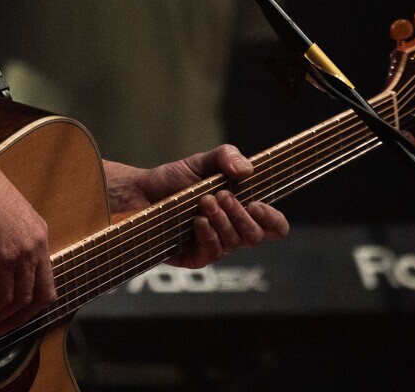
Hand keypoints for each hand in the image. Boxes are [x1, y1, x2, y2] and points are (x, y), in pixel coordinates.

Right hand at [0, 157, 56, 332]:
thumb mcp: (5, 217)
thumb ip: (11, 239)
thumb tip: (0, 263)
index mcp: (40, 234)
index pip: (47, 280)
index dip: (33, 303)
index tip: (15, 313)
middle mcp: (37, 245)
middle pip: (42, 296)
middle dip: (21, 318)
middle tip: (2, 327)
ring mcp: (21, 253)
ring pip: (20, 301)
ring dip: (0, 319)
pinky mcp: (1, 258)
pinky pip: (1, 297)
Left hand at [105, 144, 289, 269]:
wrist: (140, 193)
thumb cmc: (174, 180)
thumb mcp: (202, 161)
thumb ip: (227, 157)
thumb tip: (247, 170)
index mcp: (241, 210)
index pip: (273, 226)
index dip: (274, 220)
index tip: (258, 205)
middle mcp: (232, 231)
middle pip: (256, 236)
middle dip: (241, 214)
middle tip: (221, 195)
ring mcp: (215, 245)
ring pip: (235, 243)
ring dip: (222, 220)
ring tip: (204, 201)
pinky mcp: (196, 257)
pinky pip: (214, 253)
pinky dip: (209, 235)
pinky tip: (197, 221)